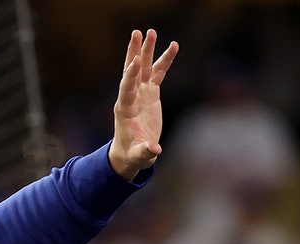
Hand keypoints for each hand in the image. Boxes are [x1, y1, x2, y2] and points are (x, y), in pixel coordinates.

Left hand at [108, 29, 178, 180]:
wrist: (133, 152)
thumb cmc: (134, 154)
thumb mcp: (139, 156)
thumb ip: (145, 152)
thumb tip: (154, 151)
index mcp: (125, 109)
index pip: (126, 88)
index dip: (130, 76)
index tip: (135, 62)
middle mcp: (131, 97)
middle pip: (131, 71)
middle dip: (134, 53)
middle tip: (137, 33)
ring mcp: (141, 93)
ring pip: (144, 68)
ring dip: (147, 50)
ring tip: (151, 32)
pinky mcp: (150, 93)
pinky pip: (157, 73)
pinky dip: (164, 60)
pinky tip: (174, 46)